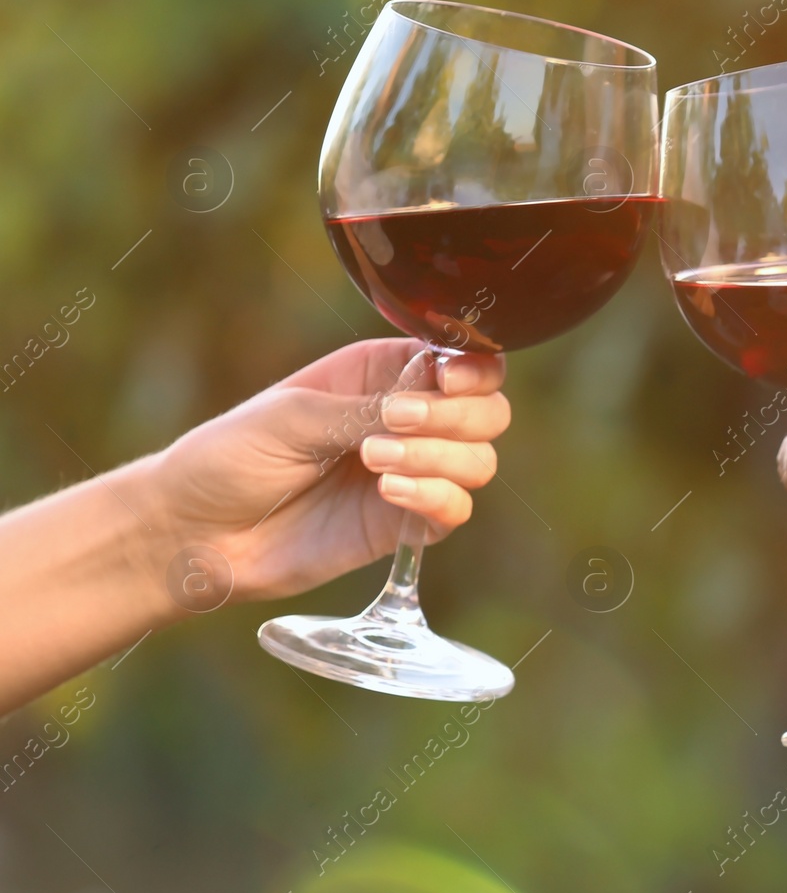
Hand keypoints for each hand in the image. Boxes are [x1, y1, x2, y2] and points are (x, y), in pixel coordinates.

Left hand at [147, 338, 510, 605]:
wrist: (192, 533)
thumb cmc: (229, 457)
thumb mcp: (292, 415)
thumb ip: (364, 410)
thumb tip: (426, 407)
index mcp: (383, 373)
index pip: (462, 359)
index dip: (472, 367)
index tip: (447, 378)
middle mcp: (409, 420)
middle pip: (487, 410)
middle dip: (457, 415)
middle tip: (397, 423)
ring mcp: (412, 473)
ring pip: (479, 460)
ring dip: (441, 458)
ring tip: (377, 463)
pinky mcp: (404, 525)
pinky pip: (455, 509)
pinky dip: (436, 497)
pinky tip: (390, 493)